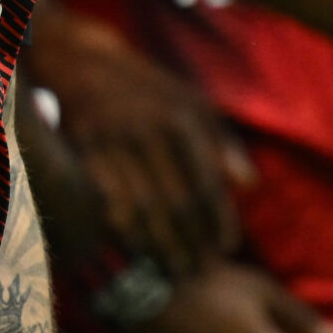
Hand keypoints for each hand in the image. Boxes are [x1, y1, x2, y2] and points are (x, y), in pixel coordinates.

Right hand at [31, 5, 251, 275]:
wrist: (83, 60)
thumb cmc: (148, 88)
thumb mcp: (192, 102)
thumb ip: (224, 144)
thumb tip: (250, 187)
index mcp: (182, 120)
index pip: (207, 183)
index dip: (219, 221)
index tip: (227, 249)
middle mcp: (149, 131)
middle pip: (176, 204)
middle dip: (191, 244)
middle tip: (200, 272)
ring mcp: (113, 142)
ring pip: (141, 210)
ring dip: (159, 247)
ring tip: (173, 272)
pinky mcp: (84, 152)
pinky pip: (106, 202)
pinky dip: (123, 233)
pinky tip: (136, 250)